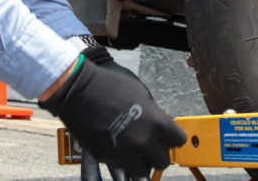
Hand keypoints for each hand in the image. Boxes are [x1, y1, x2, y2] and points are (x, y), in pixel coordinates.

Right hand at [41, 54, 185, 179]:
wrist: (78, 90)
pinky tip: (118, 152)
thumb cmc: (110, 85)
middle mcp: (142, 142)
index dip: (173, 137)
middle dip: (158, 154)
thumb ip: (154, 113)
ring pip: (142, 173)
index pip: (178, 139)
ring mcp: (123, 152)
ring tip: (136, 154)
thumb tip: (160, 125)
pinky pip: (119, 168)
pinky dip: (121, 163)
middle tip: (152, 147)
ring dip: (141, 164)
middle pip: (162, 161)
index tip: (168, 136)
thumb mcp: (141, 93)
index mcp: (156, 123)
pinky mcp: (105, 157)